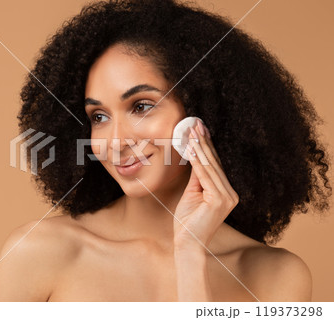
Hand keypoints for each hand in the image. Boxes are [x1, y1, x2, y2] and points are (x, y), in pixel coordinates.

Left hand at [173, 119, 238, 250]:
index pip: (215, 166)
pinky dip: (196, 161)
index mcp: (226, 193)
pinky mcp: (219, 200)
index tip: (199, 131)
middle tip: (195, 125)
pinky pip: (205, 176)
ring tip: (191, 132)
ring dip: (199, 148)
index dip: (207, 147)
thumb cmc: (188, 222)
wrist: (187, 243)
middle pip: (214, 163)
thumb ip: (197, 178)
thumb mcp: (192, 194)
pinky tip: (191, 148)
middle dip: (203, 143)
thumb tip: (194, 157)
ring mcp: (227, 197)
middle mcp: (230, 194)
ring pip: (210, 167)